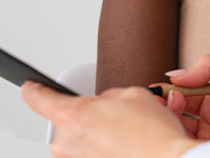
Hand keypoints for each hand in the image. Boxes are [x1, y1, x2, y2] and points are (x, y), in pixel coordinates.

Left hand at [22, 81, 199, 157]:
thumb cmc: (150, 135)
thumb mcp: (132, 94)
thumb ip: (109, 96)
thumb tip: (106, 104)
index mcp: (73, 115)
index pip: (39, 98)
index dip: (35, 89)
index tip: (32, 87)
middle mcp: (67, 143)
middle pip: (67, 121)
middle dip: (89, 115)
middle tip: (115, 113)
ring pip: (82, 139)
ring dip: (101, 133)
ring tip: (128, 131)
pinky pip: (93, 153)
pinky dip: (107, 148)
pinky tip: (128, 144)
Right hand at [165, 55, 209, 139]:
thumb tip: (178, 74)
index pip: (185, 89)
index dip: (171, 89)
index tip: (160, 90)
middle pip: (178, 109)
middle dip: (166, 105)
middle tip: (162, 104)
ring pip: (179, 127)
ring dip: (169, 120)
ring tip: (167, 116)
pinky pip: (188, 143)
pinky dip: (178, 138)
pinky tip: (176, 131)